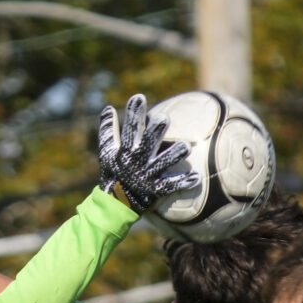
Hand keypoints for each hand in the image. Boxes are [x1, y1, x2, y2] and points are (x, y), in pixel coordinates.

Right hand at [95, 92, 195, 213]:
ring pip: (162, 164)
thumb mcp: (106, 152)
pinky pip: (170, 186)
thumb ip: (107, 130)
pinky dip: (182, 182)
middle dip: (155, 131)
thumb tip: (107, 108)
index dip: (133, 114)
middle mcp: (136, 162)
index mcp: (125, 151)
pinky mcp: (154, 191)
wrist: (114, 205)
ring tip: (187, 146)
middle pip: (147, 144)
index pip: (129, 129)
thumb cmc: (113, 173)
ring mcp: (146, 177)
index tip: (139, 97)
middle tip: (164, 118)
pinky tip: (196, 177)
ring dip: (174, 155)